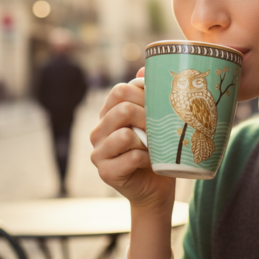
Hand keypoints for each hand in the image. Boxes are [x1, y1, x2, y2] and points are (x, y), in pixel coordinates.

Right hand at [90, 68, 175, 211]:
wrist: (156, 189)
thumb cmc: (158, 153)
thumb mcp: (155, 121)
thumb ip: (149, 96)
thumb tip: (145, 69)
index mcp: (108, 115)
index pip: (119, 91)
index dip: (142, 94)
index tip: (159, 105)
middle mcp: (98, 132)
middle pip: (122, 110)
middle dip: (147, 117)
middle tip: (160, 128)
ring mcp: (98, 153)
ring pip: (125, 135)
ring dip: (147, 142)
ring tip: (154, 148)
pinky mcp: (105, 172)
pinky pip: (131, 157)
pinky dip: (147, 159)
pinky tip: (150, 163)